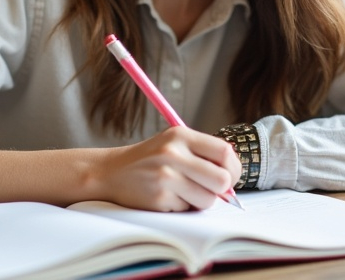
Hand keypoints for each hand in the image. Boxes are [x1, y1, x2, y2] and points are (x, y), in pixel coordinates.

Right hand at [95, 127, 240, 211]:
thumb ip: (203, 155)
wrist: (111, 171)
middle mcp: (173, 153)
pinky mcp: (158, 197)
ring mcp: (165, 176)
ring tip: (184, 191)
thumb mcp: (174, 144)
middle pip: (222, 179)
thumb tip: (232, 179)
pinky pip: (187, 209)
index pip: (224, 152)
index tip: (230, 176)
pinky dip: (182, 207)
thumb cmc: (150, 160)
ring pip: (208, 199)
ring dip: (200, 200)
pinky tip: (167, 196)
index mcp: (181, 135)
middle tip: (212, 189)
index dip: (233, 168)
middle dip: (222, 189)